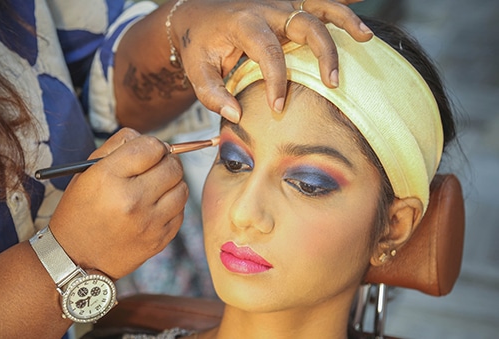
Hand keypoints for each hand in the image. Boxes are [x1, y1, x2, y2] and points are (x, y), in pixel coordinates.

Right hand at [49, 128, 187, 278]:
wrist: (75, 258)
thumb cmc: (81, 210)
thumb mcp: (87, 172)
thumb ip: (118, 146)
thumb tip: (153, 141)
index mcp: (108, 178)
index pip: (152, 146)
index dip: (153, 145)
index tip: (149, 151)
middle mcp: (131, 200)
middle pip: (172, 165)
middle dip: (166, 161)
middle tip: (155, 167)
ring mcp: (148, 222)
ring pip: (182, 188)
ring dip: (172, 183)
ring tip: (155, 188)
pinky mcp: (159, 239)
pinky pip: (181, 211)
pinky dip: (172, 205)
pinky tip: (155, 207)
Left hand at [170, 0, 372, 121]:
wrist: (195, 16)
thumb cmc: (199, 45)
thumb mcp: (197, 71)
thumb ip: (212, 95)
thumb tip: (236, 115)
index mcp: (244, 23)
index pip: (268, 51)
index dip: (276, 81)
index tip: (278, 106)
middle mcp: (267, 8)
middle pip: (305, 23)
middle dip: (323, 52)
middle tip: (332, 82)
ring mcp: (280, 5)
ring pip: (319, 6)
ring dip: (344, 20)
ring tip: (365, 38)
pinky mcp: (287, 7)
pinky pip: (318, 2)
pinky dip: (342, 7)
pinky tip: (359, 25)